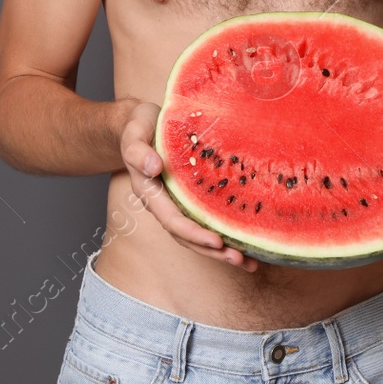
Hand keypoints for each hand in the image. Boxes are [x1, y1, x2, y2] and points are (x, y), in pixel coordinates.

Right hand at [119, 102, 258, 270]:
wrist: (143, 121)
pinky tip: (247, 238)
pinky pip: (208, 217)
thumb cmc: (138, 126)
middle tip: (240, 260)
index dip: (194, 233)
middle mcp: (166, 204)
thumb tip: (153, 167)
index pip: (173, 221)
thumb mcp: (133, 134)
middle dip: (213, 251)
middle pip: (188, 236)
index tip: (217, 241)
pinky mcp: (193, 195)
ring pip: (199, 232)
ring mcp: (179, 202)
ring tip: (249, 262)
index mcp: (151, 194)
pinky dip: (226, 230)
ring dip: (222, 250)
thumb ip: (138, 151)